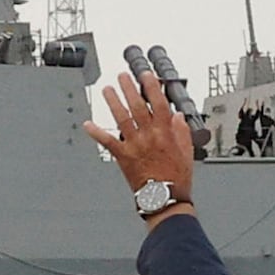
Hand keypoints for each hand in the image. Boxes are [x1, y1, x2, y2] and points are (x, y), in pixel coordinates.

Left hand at [92, 72, 197, 203]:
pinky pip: (107, 142)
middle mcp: (149, 136)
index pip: (159, 103)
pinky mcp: (123, 157)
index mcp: (166, 133)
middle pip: (137, 106)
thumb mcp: (187, 153)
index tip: (146, 75)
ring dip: (113, 102)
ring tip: (107, 89)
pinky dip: (96, 132)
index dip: (152, 87)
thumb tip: (178, 116)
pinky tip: (88, 124)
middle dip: (129, 88)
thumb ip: (182, 132)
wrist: (164, 199)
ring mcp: (134, 145)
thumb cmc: (176, 179)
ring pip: (122, 119)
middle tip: (122, 76)